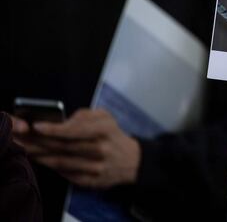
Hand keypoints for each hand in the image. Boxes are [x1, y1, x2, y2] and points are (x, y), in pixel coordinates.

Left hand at [13, 108, 140, 188]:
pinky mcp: (91, 181)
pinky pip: (66, 173)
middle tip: (23, 138)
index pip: (75, 130)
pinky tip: (43, 160)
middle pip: (64, 147)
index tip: (37, 126)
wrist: (131, 160)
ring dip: (42, 156)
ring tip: (27, 149)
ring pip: (61, 162)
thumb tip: (61, 122)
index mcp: (105, 130)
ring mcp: (96, 168)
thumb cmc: (112, 135)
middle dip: (41, 142)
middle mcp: (101, 150)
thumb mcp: (105, 117)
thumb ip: (84, 115)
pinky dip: (52, 167)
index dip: (54, 129)